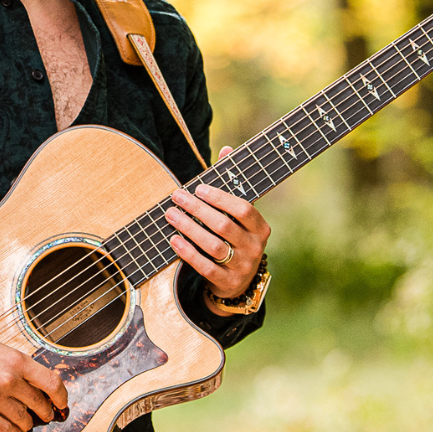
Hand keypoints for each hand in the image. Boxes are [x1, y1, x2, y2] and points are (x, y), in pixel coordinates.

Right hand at [0, 308, 68, 431]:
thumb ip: (15, 365)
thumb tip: (34, 383)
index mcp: (15, 359)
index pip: (52, 382)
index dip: (61, 397)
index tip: (62, 403)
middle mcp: (7, 378)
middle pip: (39, 404)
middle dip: (45, 413)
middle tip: (46, 416)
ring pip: (23, 420)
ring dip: (27, 424)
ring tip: (26, 423)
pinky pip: (5, 430)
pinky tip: (10, 429)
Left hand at [164, 145, 270, 309]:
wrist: (239, 282)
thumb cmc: (234, 237)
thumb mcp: (237, 215)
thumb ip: (231, 184)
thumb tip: (227, 149)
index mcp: (261, 228)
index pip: (244, 209)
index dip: (221, 198)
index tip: (199, 188)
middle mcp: (255, 248)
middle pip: (225, 226)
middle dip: (198, 210)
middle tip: (176, 197)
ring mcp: (242, 267)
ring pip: (214, 246)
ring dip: (189, 228)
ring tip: (170, 215)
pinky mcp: (227, 282)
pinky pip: (205, 267)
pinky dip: (188, 252)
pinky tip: (173, 239)